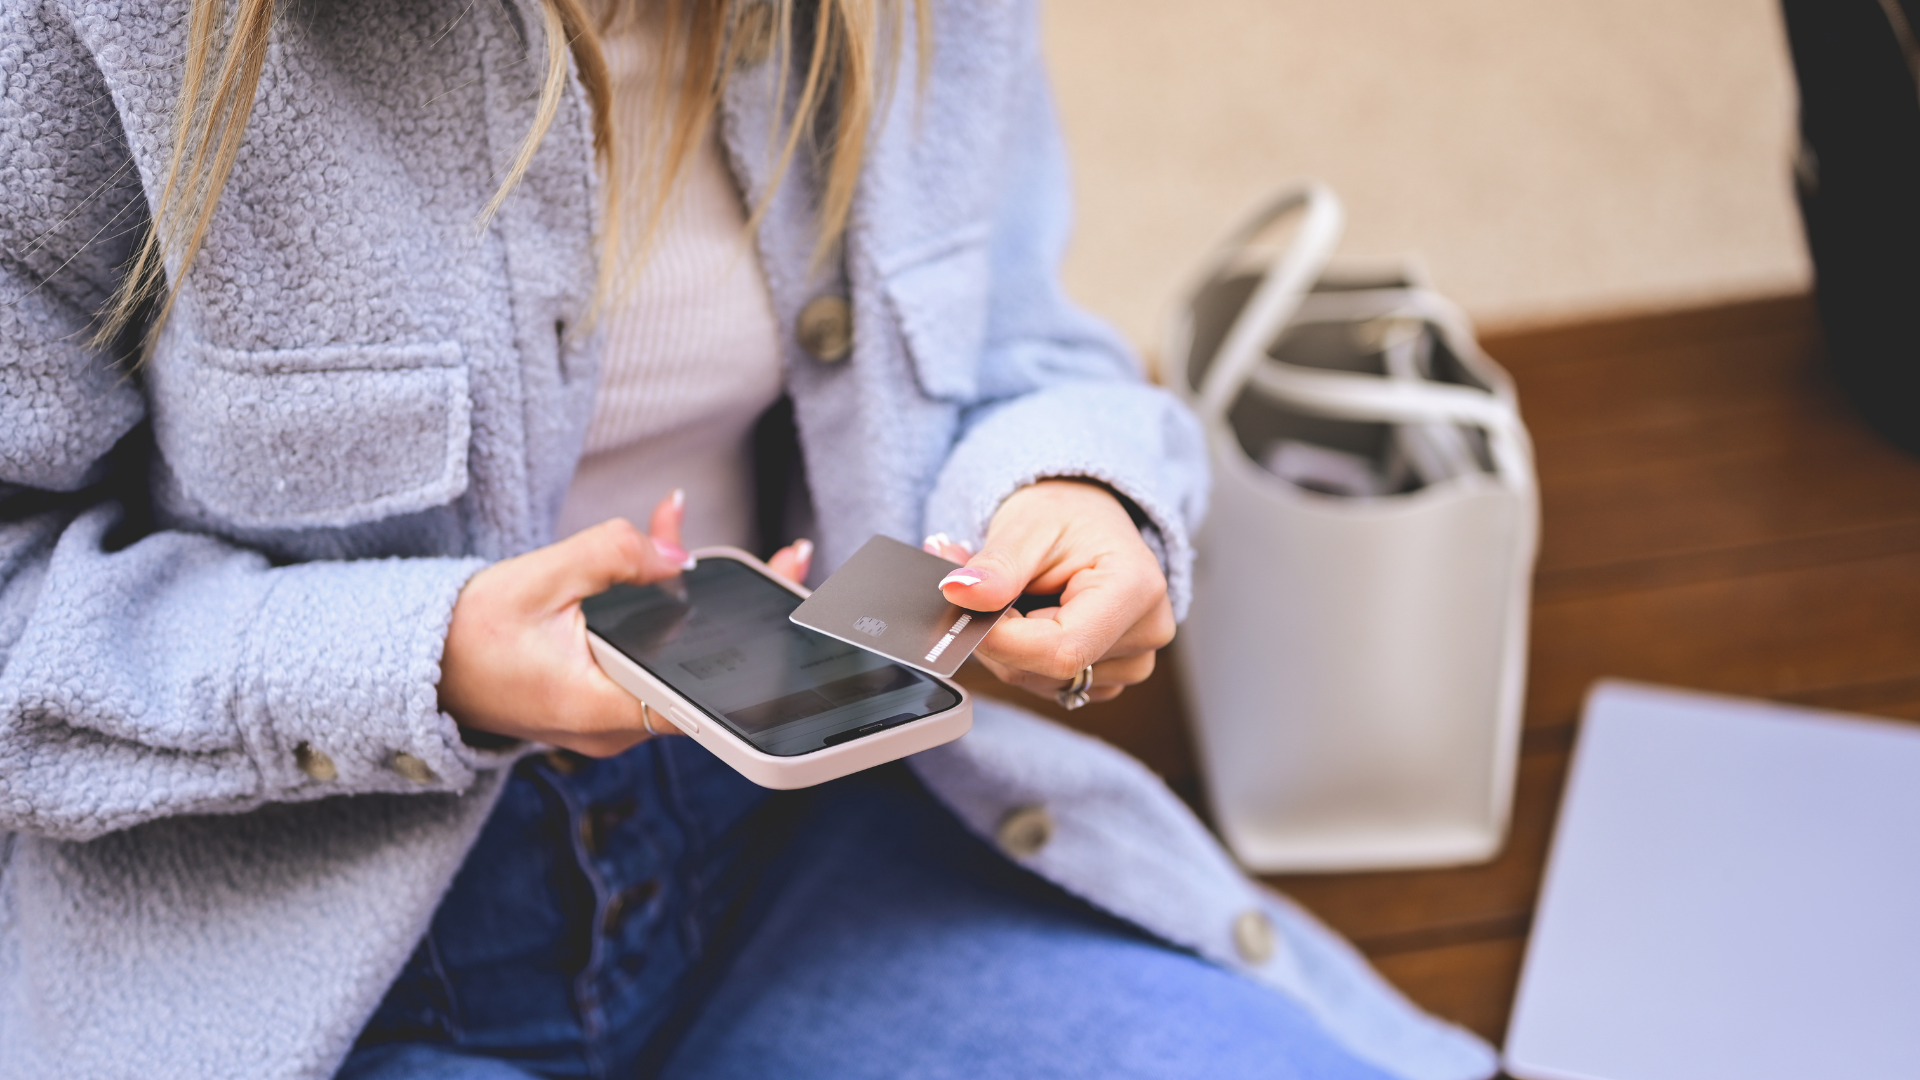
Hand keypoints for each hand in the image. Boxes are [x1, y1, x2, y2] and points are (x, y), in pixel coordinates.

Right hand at [440, 490, 813, 755]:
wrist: (414, 669)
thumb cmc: (463, 634)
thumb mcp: (539, 579)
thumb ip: (612, 557)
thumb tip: (675, 554)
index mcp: (602, 708)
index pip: (698, 695)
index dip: (750, 659)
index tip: (786, 621)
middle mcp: (615, 725)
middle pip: (697, 669)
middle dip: (735, 608)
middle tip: (786, 561)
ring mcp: (611, 716)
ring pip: (672, 655)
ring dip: (687, 597)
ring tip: (697, 534)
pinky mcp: (603, 699)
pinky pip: (646, 655)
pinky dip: (656, 611)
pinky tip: (662, 554)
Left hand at [926, 479, 1173, 705]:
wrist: (1086, 519)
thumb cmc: (1065, 514)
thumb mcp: (1026, 526)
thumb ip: (996, 567)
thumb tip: (959, 593)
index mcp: (1136, 590)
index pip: (1061, 651)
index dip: (1001, 640)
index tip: (963, 609)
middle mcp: (1146, 633)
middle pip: (1047, 669)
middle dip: (996, 634)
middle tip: (971, 587)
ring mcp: (1132, 660)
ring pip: (1038, 680)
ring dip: (1003, 643)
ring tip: (1000, 593)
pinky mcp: (1111, 675)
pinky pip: (1046, 683)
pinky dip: (1019, 654)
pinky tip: (1021, 616)